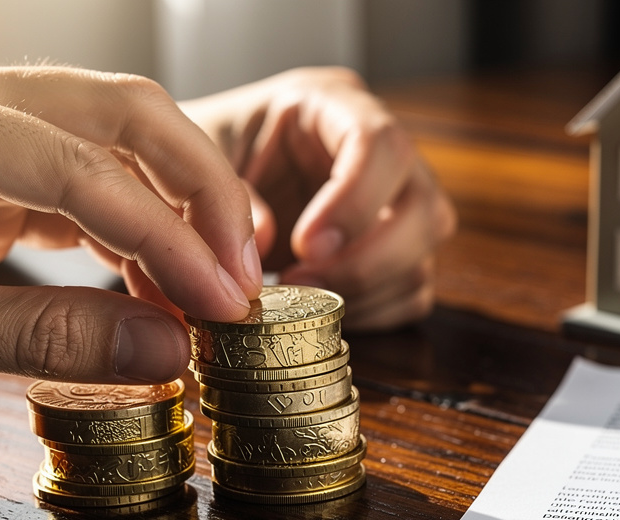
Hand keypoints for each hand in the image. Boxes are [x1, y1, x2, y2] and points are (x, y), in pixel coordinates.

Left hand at [0, 60, 262, 410]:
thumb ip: (41, 339)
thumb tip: (170, 352)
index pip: (81, 164)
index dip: (168, 237)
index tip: (224, 303)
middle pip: (121, 113)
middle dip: (198, 191)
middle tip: (245, 275)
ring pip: (116, 139)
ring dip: (177, 210)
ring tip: (215, 290)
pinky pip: (88, 184)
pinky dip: (137, 233)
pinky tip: (163, 286)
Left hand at [181, 67, 455, 330]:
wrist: (196, 189)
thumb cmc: (197, 162)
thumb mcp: (194, 161)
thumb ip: (227, 196)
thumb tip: (264, 243)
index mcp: (333, 105)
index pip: (382, 144)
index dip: (355, 201)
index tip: (306, 246)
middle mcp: (382, 154)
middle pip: (425, 208)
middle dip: (367, 260)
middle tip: (301, 284)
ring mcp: (397, 207)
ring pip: (422, 257)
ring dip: (365, 292)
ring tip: (299, 301)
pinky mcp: (397, 255)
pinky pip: (412, 295)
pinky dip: (370, 314)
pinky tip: (317, 313)